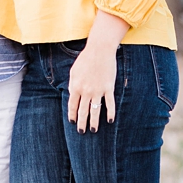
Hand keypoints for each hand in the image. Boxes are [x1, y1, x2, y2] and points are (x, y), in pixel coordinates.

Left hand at [67, 12, 127, 131]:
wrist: (99, 50)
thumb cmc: (85, 59)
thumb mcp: (74, 71)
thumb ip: (72, 84)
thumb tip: (72, 95)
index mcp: (76, 86)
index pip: (72, 105)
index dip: (72, 115)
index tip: (72, 122)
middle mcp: (86, 91)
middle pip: (83, 111)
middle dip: (82, 123)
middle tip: (81, 132)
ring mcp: (98, 90)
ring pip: (95, 110)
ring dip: (94, 122)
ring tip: (93, 130)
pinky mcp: (108, 88)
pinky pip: (109, 104)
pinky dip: (110, 113)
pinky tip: (110, 121)